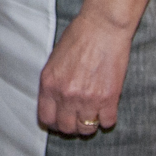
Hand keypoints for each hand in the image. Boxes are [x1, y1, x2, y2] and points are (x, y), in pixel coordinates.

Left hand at [37, 10, 132, 133]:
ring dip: (90, 124)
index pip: (46, 118)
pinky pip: (107, 122)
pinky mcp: (109, 99)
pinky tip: (106, 108)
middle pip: (66, 128)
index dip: (53, 122)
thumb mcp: (54, 59)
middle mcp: (66, 95)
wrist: (103, 26)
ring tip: (93, 113)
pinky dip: (107, 118)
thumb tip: (55, 102)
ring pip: (87, 129)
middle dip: (71, 126)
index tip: (59, 120)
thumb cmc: (78, 36)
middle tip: (78, 117)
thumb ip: (53, 83)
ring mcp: (87, 99)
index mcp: (49, 84)